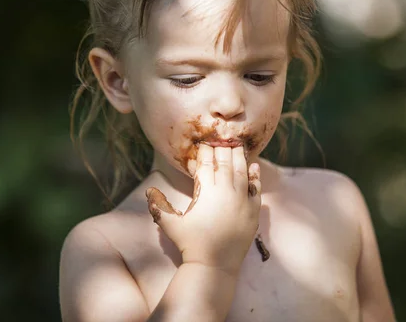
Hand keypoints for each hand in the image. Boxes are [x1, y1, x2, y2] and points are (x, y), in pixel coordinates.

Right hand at [146, 144, 261, 274]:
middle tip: (222, 139)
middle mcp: (225, 190)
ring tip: (237, 146)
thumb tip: (148, 191)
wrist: (214, 265)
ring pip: (241, 171)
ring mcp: (241, 199)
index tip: (205, 143)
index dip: (205, 151)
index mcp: (206, 190)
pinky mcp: (253, 211)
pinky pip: (256, 189)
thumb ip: (159, 206)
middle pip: (225, 162)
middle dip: (223, 148)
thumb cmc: (190, 244)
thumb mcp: (170, 225)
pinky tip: (254, 166)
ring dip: (239, 157)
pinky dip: (255, 176)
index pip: (206, 163)